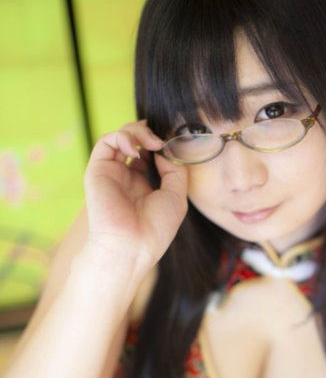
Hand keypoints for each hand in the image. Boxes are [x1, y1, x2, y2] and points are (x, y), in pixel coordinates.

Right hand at [83, 120, 187, 277]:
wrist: (130, 246)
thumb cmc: (154, 229)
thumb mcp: (177, 197)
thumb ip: (175, 170)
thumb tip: (163, 149)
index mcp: (142, 184)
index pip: (148, 152)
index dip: (160, 142)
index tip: (173, 143)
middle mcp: (126, 176)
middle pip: (135, 140)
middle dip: (149, 133)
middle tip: (161, 141)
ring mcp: (111, 172)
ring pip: (121, 136)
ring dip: (138, 131)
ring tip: (152, 142)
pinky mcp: (98, 170)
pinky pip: (107, 141)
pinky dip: (123, 136)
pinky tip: (136, 149)